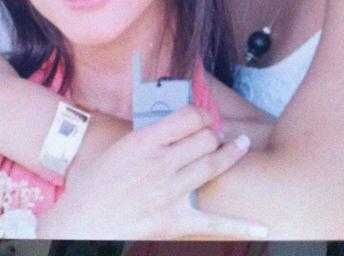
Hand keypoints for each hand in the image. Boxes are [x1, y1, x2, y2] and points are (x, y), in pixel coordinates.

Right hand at [38, 105, 267, 239]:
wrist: (82, 221)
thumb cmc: (97, 183)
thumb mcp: (120, 146)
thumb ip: (150, 135)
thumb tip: (177, 125)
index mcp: (145, 140)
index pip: (189, 116)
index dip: (201, 114)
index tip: (202, 117)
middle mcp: (161, 163)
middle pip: (205, 138)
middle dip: (214, 133)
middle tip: (216, 134)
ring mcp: (169, 192)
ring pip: (212, 165)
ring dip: (231, 153)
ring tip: (241, 146)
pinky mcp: (174, 221)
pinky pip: (213, 223)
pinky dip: (239, 227)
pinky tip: (261, 229)